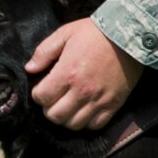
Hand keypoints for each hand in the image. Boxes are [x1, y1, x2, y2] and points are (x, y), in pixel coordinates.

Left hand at [25, 18, 142, 130]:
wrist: (128, 35)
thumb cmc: (95, 33)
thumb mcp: (65, 34)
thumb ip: (44, 52)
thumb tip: (29, 68)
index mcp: (67, 72)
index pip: (41, 98)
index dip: (38, 94)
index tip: (43, 88)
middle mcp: (81, 90)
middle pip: (55, 116)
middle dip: (49, 109)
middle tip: (53, 99)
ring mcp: (98, 100)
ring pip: (74, 124)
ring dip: (66, 118)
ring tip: (68, 107)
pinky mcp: (113, 104)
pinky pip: (95, 125)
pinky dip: (87, 122)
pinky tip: (85, 110)